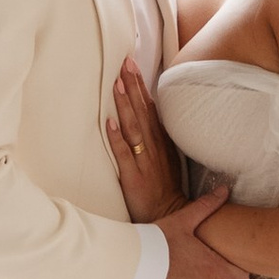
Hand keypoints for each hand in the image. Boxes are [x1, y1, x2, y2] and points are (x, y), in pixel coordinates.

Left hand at [104, 57, 180, 221]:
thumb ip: (157, 139)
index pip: (150, 107)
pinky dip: (116, 138)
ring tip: (117, 83)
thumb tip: (146, 116)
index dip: (140, 85)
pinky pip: (123, 155)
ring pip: (133, 128)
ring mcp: (144, 162)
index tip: (132, 64)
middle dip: (133, 86)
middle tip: (125, 62)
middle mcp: (154, 148)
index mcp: (161, 142)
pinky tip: (108, 122)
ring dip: (125, 105)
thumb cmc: (165, 189)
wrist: (170, 216)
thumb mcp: (166, 159)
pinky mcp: (134, 177)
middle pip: (142, 111)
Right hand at [154, 189, 247, 278]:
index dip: (237, 275)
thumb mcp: (182, 220)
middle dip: (205, 274)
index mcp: (211, 267)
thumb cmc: (157, 241)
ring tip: (175, 270)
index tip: (230, 270)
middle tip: (189, 261)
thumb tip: (225, 190)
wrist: (130, 263)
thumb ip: (206, 207)